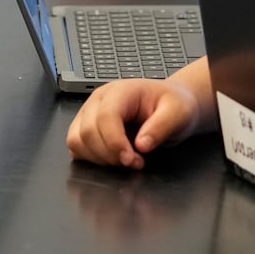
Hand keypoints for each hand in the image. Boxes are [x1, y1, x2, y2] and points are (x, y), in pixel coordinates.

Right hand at [67, 79, 201, 169]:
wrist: (172, 103)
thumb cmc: (173, 104)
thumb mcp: (178, 113)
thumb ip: (161, 127)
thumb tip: (141, 145)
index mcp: (121, 91)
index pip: (105, 117)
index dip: (115, 143)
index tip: (132, 160)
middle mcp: (99, 100)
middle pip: (87, 131)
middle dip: (109, 155)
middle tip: (135, 162)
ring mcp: (89, 113)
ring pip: (76, 140)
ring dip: (98, 158)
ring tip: (124, 160)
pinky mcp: (85, 127)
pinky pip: (76, 146)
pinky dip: (91, 158)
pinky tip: (113, 158)